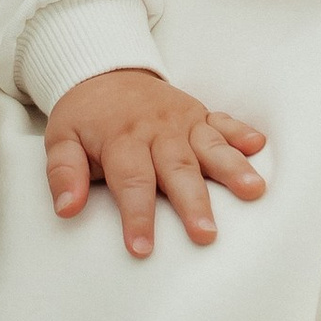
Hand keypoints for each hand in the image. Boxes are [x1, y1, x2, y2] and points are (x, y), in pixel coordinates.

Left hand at [42, 69, 266, 259]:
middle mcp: (157, 131)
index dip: (137, 217)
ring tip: (252, 190)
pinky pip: (224, 122)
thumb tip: (66, 208)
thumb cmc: (85, 117)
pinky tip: (259, 145)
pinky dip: (241, 132)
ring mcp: (182, 122)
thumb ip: (64, 174)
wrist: (105, 71)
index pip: (131, 182)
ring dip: (231, 168)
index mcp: (122, 140)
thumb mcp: (61, 139)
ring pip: (209, 147)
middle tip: (207, 234)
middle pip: (178, 169)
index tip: (142, 249)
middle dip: (193, 203)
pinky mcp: (200, 114)